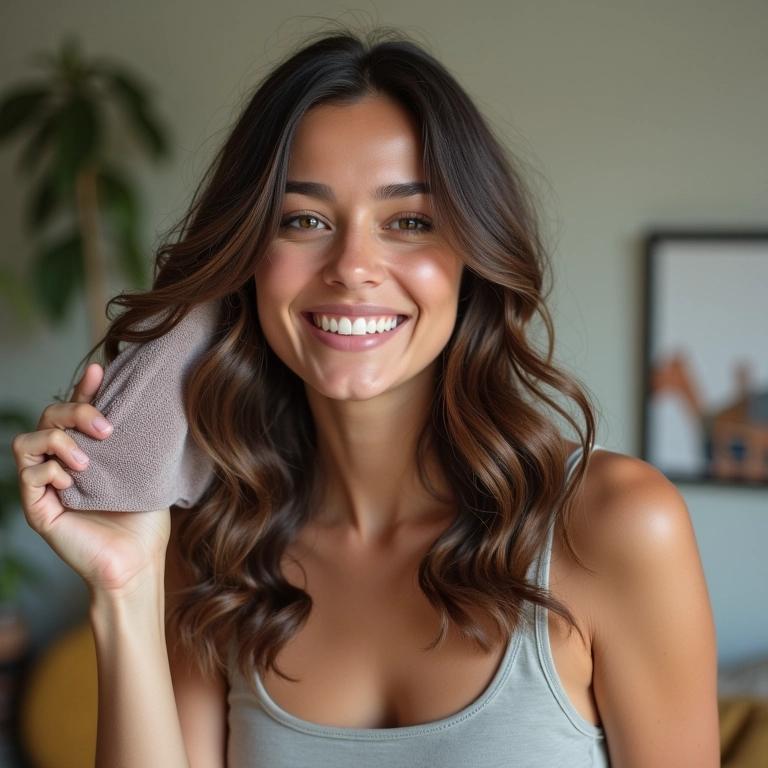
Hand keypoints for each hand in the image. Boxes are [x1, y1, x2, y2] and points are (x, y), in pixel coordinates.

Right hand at [11, 362, 170, 594]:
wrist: (138, 562)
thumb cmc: (144, 520)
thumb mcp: (145, 470)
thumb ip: (137, 440)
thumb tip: (149, 404)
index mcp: (88, 453)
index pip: (76, 411)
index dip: (84, 387)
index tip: (101, 370)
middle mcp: (63, 465)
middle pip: (48, 417)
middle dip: (75, 411)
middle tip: (106, 427)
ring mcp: (47, 486)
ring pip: (27, 441)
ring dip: (58, 441)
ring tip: (87, 462)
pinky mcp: (37, 509)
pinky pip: (28, 475)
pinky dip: (49, 471)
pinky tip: (73, 481)